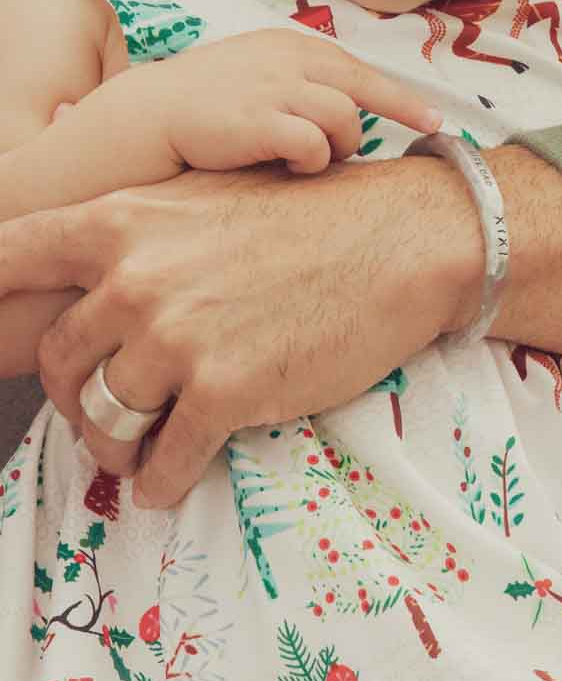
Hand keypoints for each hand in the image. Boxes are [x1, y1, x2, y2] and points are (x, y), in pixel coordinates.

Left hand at [4, 160, 482, 504]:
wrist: (404, 238)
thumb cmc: (319, 213)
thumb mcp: (214, 198)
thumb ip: (147, 232)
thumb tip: (102, 282)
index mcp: (126, 221)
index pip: (9, 257)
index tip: (3, 331)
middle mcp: (137, 279)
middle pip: (59, 362)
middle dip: (77, 396)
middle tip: (108, 407)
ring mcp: (179, 339)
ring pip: (104, 421)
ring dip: (118, 446)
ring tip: (142, 449)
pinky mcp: (226, 393)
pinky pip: (162, 464)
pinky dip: (161, 482)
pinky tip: (174, 476)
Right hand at [95, 29, 443, 175]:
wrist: (144, 120)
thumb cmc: (205, 108)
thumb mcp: (258, 78)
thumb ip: (302, 87)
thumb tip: (350, 114)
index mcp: (291, 46)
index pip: (360, 70)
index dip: (401, 98)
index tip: (436, 120)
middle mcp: (289, 59)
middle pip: (362, 91)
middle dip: (386, 119)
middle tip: (395, 139)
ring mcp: (275, 87)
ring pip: (345, 119)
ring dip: (338, 146)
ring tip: (310, 161)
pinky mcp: (260, 120)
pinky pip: (315, 146)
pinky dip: (312, 161)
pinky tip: (290, 167)